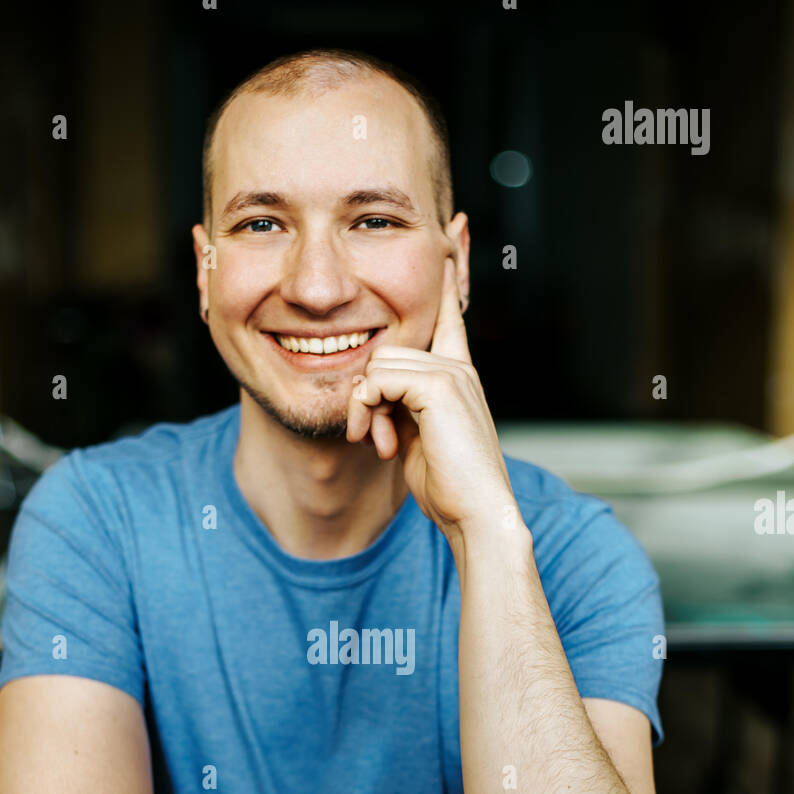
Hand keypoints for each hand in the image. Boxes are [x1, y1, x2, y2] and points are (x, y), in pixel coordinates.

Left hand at [346, 258, 517, 538]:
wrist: (478, 515)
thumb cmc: (448, 487)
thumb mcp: (419, 440)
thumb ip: (402, 410)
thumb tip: (375, 399)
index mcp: (458, 374)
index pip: (450, 310)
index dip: (451, 269)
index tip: (456, 226)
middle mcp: (459, 366)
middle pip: (386, 348)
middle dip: (370, 397)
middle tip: (379, 440)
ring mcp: (452, 373)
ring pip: (377, 363)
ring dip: (366, 409)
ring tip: (383, 445)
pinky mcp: (440, 385)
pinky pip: (379, 377)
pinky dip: (370, 410)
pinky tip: (385, 442)